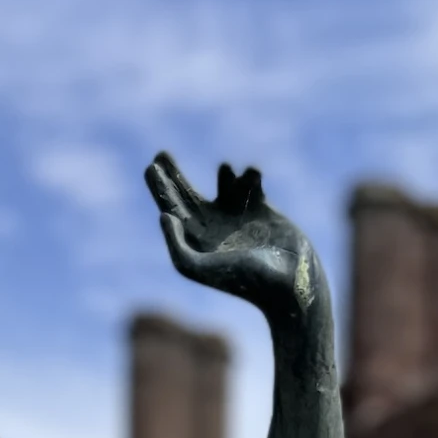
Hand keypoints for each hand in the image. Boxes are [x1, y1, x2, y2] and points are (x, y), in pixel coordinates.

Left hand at [145, 154, 322, 319]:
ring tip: (225, 169)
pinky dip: (248, 176)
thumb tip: (164, 216)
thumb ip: (178, 247)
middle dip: (174, 175)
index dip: (160, 188)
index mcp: (198, 242)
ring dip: (224, 175)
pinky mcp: (262, 211)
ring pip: (223, 187)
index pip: (173, 211)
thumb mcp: (202, 268)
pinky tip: (251, 174)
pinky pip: (250, 184)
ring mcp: (238, 219)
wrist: (287, 283)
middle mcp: (215, 230)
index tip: (150, 166)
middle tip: (160, 154)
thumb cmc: (244, 280)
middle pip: (188, 197)